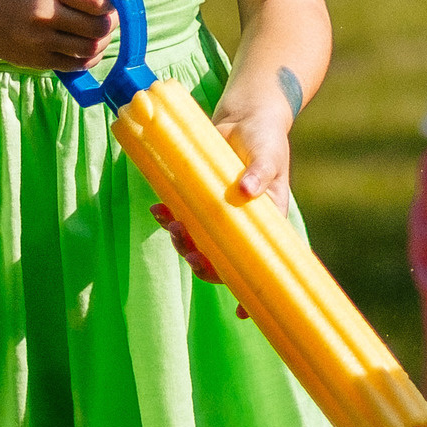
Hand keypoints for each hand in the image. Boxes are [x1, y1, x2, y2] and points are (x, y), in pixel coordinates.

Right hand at [0, 0, 117, 69]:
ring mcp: (40, 40)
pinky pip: (77, 65)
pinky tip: (86, 47)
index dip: (111, 2)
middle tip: (108, 18)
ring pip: (91, 48)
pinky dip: (89, 58)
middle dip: (111, 23)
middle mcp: (44, 12)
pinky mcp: (38, 60)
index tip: (109, 1)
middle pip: (98, 26)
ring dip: (102, 41)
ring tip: (98, 32)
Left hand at [148, 97, 290, 304]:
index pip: (260, 263)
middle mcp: (242, 223)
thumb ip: (260, 172)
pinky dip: (168, 216)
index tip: (241, 311)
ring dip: (182, 241)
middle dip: (203, 264)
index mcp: (266, 221)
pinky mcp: (200, 196)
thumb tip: (245, 192)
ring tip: (171, 226)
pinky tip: (158, 209)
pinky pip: (183, 215)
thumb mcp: (268, 154)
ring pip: (199, 242)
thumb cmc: (265, 138)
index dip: (249, 289)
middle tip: (190, 253)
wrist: (245, 115)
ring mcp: (219, 212)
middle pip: (222, 259)